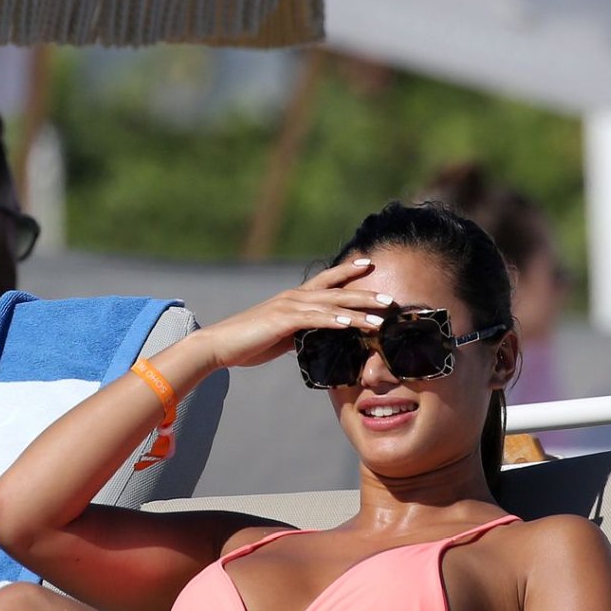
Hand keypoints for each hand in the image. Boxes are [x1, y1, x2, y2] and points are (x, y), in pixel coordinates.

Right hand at [199, 258, 394, 370]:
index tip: (369, 266)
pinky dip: (335, 320)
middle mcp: (294, 297)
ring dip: (359, 311)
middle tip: (391, 299)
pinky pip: (316, 319)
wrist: (219, 345)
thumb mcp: (279, 336)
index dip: (348, 272)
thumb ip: (299, 333)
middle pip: (338, 291)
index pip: (326, 280)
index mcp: (294, 298)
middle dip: (366, 294)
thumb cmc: (247, 343)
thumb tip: (315, 340)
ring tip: (382, 318)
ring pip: (332, 305)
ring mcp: (289, 306)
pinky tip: (352, 323)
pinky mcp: (283, 320)